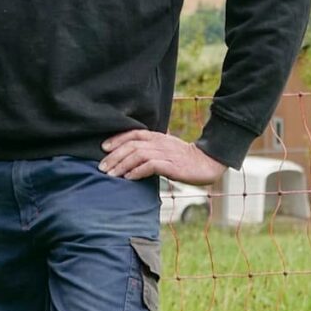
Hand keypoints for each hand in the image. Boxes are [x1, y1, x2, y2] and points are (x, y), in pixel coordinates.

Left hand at [99, 129, 225, 185]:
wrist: (208, 163)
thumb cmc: (186, 160)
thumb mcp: (167, 150)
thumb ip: (152, 150)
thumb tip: (133, 159)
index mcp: (159, 137)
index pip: (134, 133)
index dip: (117, 139)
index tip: (103, 148)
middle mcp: (160, 142)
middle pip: (132, 144)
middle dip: (114, 156)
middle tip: (102, 167)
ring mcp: (166, 153)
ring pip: (138, 154)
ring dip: (122, 164)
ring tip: (112, 175)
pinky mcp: (172, 165)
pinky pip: (150, 165)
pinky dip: (137, 171)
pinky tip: (128, 178)